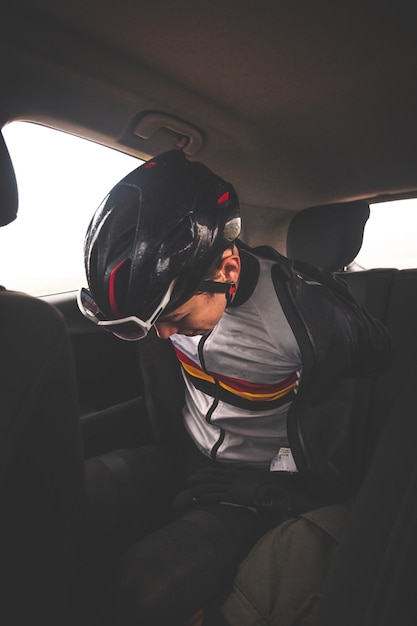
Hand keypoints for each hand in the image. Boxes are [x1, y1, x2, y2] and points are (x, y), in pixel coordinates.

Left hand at [175, 466, 298, 512]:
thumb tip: (253, 481)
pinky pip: (218, 496)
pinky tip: (198, 498)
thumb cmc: (274, 487)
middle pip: (213, 476)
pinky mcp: (236, 496)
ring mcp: (235, 486)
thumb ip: (254, 480)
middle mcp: (236, 478)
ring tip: (188, 489)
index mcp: (241, 474)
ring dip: (199, 487)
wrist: (279, 490)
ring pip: (213, 485)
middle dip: (200, 478)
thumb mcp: (262, 481)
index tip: (199, 472)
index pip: (221, 472)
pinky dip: (206, 496)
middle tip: (188, 479)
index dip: (208, 472)